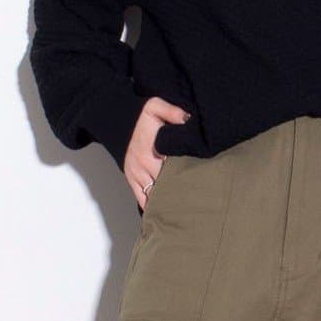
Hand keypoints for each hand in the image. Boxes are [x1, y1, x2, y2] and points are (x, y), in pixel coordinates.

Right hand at [124, 97, 191, 211]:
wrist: (118, 122)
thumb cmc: (140, 117)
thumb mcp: (155, 106)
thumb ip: (172, 111)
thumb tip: (188, 119)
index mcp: (152, 149)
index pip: (174, 167)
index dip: (188, 175)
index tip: (202, 183)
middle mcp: (143, 164)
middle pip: (166, 185)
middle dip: (181, 191)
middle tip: (199, 200)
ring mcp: (136, 174)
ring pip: (154, 195)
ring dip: (168, 201)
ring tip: (185, 210)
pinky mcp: (131, 180)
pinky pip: (142, 199)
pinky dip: (153, 207)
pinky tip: (167, 214)